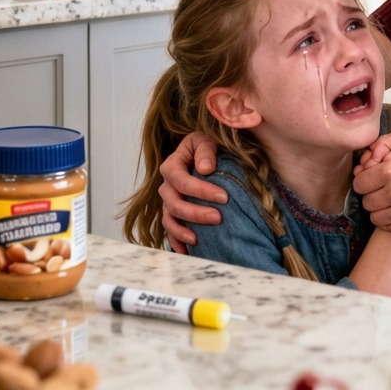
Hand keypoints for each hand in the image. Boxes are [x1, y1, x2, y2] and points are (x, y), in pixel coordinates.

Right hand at [159, 131, 226, 252]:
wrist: (202, 152)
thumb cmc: (205, 146)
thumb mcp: (206, 140)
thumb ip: (205, 151)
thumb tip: (205, 169)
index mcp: (171, 165)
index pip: (181, 180)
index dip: (201, 190)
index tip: (224, 197)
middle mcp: (166, 185)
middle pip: (174, 203)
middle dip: (196, 213)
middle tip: (218, 217)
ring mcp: (168, 201)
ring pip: (169, 219)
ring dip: (183, 230)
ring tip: (199, 239)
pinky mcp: (172, 213)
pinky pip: (169, 229)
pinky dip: (176, 241)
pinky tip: (187, 251)